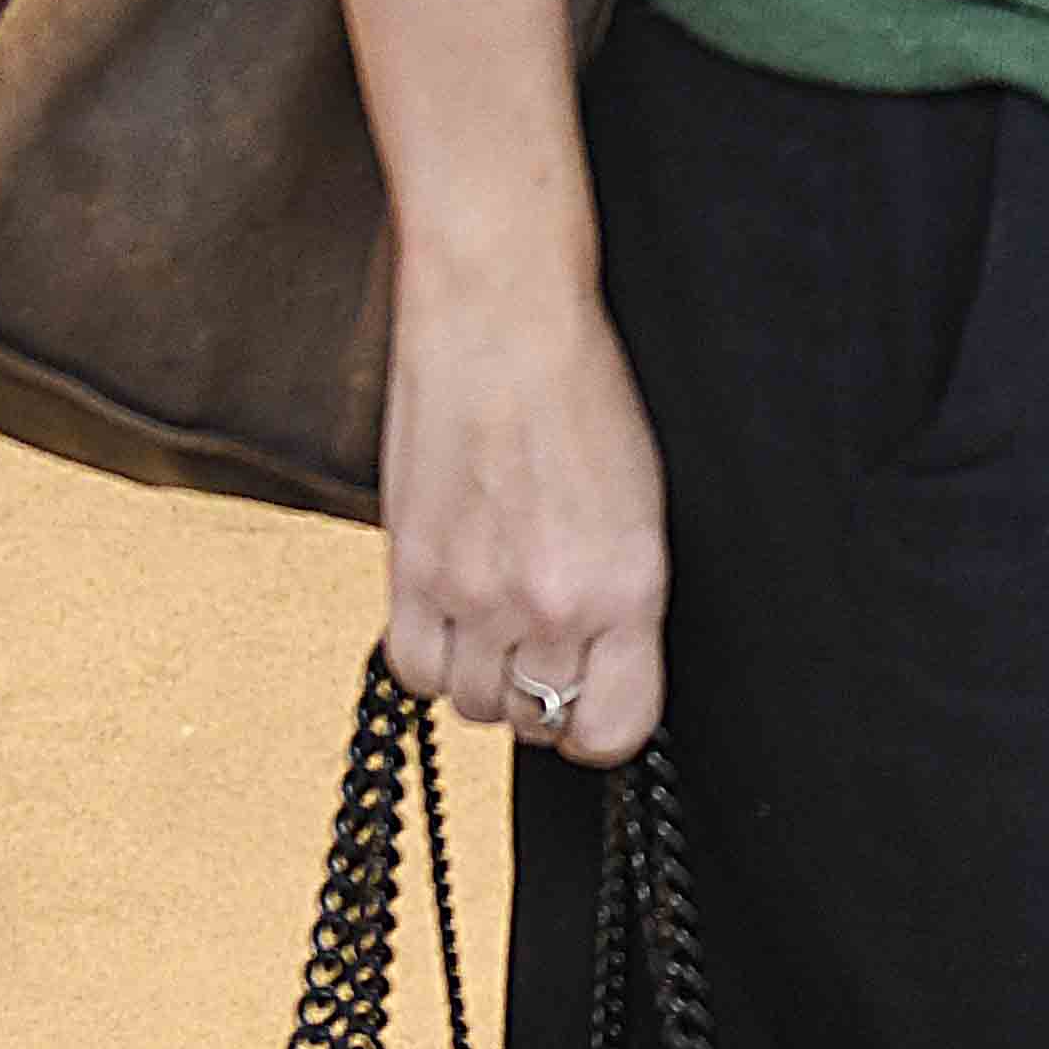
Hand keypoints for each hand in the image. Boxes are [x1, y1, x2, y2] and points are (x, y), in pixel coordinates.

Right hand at [375, 249, 669, 766]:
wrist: (504, 320)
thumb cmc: (583, 390)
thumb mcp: (640, 501)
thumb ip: (621, 593)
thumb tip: (604, 663)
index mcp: (627, 585)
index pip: (616, 729)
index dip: (606, 724)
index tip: (601, 701)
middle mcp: (550, 605)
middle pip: (539, 722)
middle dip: (549, 696)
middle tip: (550, 642)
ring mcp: (473, 595)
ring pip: (474, 706)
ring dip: (489, 676)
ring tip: (502, 615)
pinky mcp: (408, 574)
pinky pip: (413, 673)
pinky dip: (434, 659)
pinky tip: (454, 613)